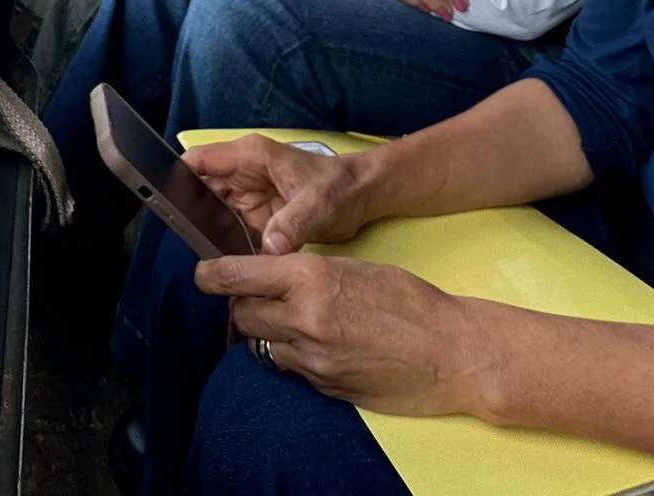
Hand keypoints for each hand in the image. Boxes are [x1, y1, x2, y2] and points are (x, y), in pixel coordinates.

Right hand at [183, 133, 375, 254]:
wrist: (363, 197)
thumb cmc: (340, 186)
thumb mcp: (317, 204)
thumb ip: (291, 225)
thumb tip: (269, 251)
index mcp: (250, 157)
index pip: (200, 161)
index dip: (178, 178)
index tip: (167, 204)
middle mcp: (243, 175)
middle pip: (201, 192)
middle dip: (193, 215)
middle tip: (189, 243)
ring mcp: (249, 198)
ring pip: (214, 215)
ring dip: (210, 234)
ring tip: (207, 258)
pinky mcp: (257, 219)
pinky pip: (232, 233)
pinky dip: (229, 246)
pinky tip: (229, 263)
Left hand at [196, 252, 480, 416]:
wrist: (451, 352)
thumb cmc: (410, 300)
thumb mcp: (354, 268)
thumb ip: (307, 274)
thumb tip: (272, 277)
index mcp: (310, 276)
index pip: (236, 276)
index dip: (211, 274)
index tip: (202, 273)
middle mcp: (302, 318)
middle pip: (240, 313)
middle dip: (242, 303)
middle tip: (258, 295)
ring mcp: (311, 357)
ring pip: (260, 343)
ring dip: (267, 331)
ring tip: (295, 320)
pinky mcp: (322, 386)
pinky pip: (289, 367)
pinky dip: (293, 354)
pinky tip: (319, 345)